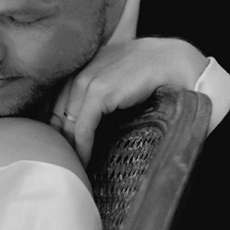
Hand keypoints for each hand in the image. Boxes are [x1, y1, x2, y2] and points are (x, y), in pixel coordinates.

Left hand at [50, 38, 207, 164]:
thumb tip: (86, 120)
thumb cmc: (148, 71)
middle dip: (59, 141)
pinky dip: (82, 147)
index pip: (56, 103)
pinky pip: (83, 128)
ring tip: (74, 168)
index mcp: (80, 68)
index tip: (61, 148)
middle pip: (57, 115)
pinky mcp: (100, 92)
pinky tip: (85, 162)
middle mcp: (79, 72)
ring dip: (70, 148)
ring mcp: (88, 81)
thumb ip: (98, 90)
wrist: (173, 61)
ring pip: (68, 123)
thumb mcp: (115, 77)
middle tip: (65, 163)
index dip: (56, 128)